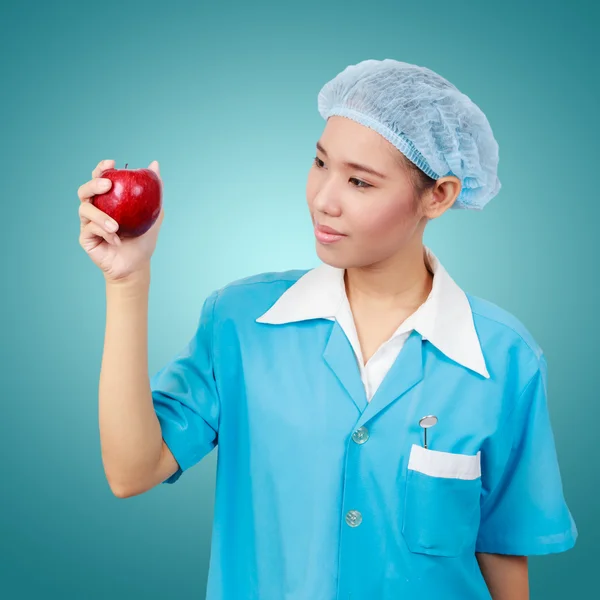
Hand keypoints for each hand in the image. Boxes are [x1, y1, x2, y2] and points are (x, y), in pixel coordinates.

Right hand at [78, 159, 164, 282]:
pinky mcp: (85, 238)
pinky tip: (117, 240)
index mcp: (108, 201)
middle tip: (107, 184)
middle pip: (85, 190)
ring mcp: (88, 223)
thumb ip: (154, 192)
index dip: (101, 168)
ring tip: (116, 226)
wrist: (137, 266)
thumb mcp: (153, 215)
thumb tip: (155, 164)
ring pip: (85, 209)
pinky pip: (90, 229)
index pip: (100, 179)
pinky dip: (104, 232)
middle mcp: (95, 208)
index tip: (111, 163)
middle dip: (93, 184)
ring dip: (101, 215)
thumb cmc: (143, 240)